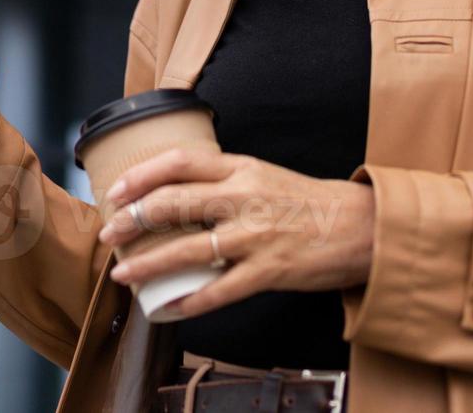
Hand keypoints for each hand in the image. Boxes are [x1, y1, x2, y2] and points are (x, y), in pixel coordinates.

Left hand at [95, 149, 375, 319]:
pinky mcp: (268, 270)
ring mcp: (255, 235)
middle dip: (132, 220)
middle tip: (110, 234)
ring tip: (123, 274)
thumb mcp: (265, 175)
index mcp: (242, 169)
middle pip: (173, 203)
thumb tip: (178, 193)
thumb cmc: (311, 203)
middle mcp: (244, 198)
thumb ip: (226, 181)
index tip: (116, 191)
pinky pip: (218, 290)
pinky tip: (168, 309)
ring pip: (187, 249)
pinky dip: (189, 301)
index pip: (178, 163)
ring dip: (148, 264)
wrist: (362, 227)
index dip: (140, 176)